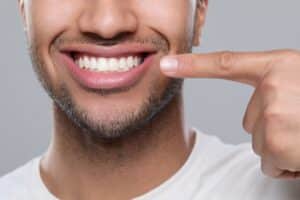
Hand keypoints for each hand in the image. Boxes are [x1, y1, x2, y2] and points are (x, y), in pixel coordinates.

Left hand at [160, 50, 299, 178]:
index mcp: (278, 66)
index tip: (167, 65)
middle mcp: (272, 87)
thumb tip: (264, 103)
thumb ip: (276, 84)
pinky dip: (286, 164)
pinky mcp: (275, 144)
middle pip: (247, 120)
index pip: (226, 64)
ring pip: (259, 142)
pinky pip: (269, 163)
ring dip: (281, 146)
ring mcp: (271, 115)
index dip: (193, 65)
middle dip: (272, 129)